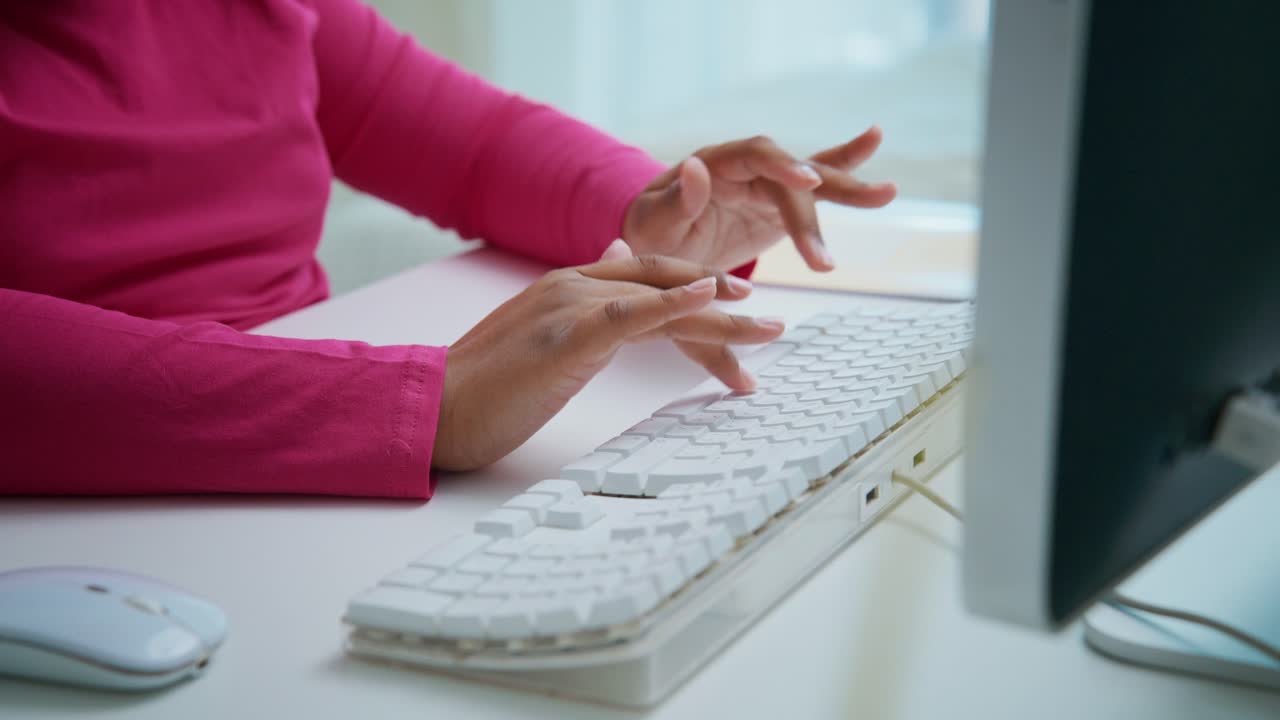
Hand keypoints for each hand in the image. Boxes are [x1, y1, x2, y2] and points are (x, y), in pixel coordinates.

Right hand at [433, 241, 784, 470]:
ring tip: (767, 326)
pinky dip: (671, 303)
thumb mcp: (542, 341)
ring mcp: (567, 305)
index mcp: (567, 287)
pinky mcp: (563, 336)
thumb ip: (581, 313)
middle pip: (663, 283)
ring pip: (658, 298)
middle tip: (771, 318)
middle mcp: (571, 284)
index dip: (695, 288)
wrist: (432, 409)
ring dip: (719, 311)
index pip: (645, 278)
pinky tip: (709, 299)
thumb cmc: (484, 388)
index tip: (737, 302)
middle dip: (723, 298)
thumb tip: (615, 280)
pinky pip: (628, 314)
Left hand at [622, 127, 896, 272]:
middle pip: (790, 174)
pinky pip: (815, 188)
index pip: (754, 157)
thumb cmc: (650, 232)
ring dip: (847, 190)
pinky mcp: (780, 204)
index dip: (782, 168)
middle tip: (822, 252)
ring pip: (812, 181)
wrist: (656, 243)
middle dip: (813, 206)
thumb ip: (675, 201)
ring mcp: (766, 184)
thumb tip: (697, 167)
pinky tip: (878, 158)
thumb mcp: (652, 223)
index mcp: (715, 164)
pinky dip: (846, 171)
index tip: (805, 185)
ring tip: (888, 193)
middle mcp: (745, 167)